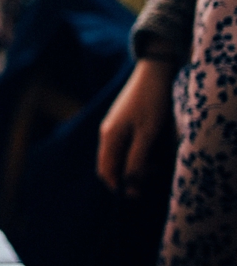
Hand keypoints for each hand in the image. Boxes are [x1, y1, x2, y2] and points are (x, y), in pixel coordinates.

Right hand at [97, 58, 176, 197]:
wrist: (154, 72)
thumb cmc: (152, 102)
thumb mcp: (149, 134)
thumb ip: (137, 161)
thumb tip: (130, 186)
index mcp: (109, 138)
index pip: (106, 172)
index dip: (121, 186)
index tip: (140, 193)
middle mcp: (107, 134)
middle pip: (112, 165)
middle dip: (130, 175)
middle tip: (152, 174)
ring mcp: (114, 126)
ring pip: (121, 155)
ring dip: (137, 163)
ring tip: (158, 159)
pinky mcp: (123, 122)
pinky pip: (127, 144)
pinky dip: (139, 151)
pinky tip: (154, 146)